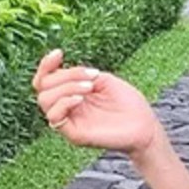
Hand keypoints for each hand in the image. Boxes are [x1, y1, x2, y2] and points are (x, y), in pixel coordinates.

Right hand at [32, 47, 164, 159]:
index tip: (59, 53)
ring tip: (89, 87)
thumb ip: (80, 74)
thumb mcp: (103, 80)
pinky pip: (54, 118)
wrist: (145, 125)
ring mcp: (69, 121)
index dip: (46, 65)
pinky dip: (64, 103)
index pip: (45, 79)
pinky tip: (81, 99)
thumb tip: (60, 71)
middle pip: (43, 87)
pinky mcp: (74, 134)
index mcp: (72, 92)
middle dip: (64, 76)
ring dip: (65, 88)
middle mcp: (67, 106)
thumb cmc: (128, 103)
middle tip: (91, 78)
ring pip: (45, 100)